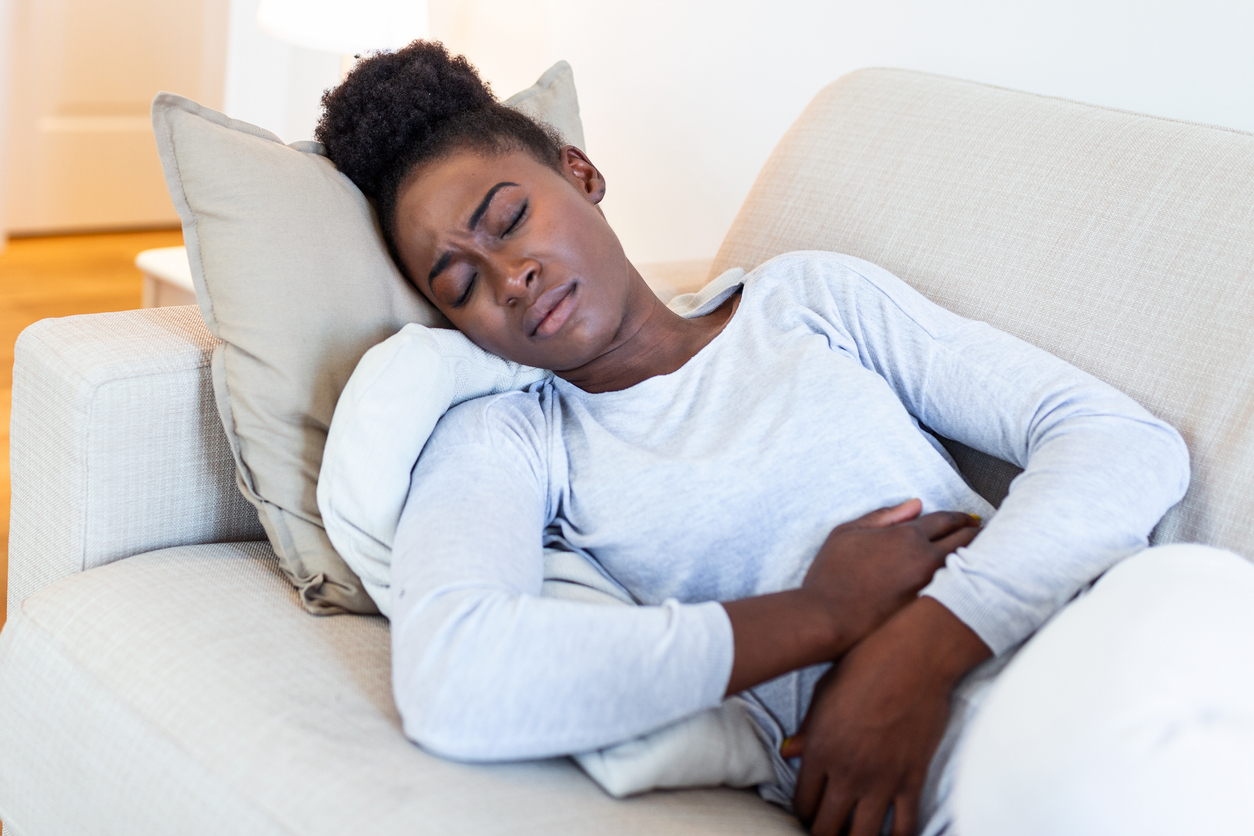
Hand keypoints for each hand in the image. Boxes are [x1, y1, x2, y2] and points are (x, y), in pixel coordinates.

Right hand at [722, 499, 978, 695]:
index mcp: (907, 535)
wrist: (827, 619)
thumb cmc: (831, 574)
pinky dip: (965, 584)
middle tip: (986, 533)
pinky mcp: (929, 611)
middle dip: (977, 535)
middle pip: (965, 542)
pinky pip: (956, 592)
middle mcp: (926, 559)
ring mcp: (931, 587)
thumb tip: (916, 505)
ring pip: (965, 567)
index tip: (972, 518)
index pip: (946, 520)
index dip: (961, 518)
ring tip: (987, 556)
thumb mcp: (848, 532)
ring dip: (976, 559)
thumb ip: (884, 516)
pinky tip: (967, 584)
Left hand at [784, 598, 991, 835]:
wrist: (914, 656)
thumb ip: (807, 730)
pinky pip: (904, 827)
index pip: (802, 804)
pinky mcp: (912, 779)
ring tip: (853, 834)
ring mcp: (881, 779)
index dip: (802, 815)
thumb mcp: (824, 693)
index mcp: (820, 749)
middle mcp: (847, 772)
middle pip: (826, 828)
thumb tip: (788, 753)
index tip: (808, 813)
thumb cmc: (864, 664)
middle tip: (827, 830)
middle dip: (823, 834)